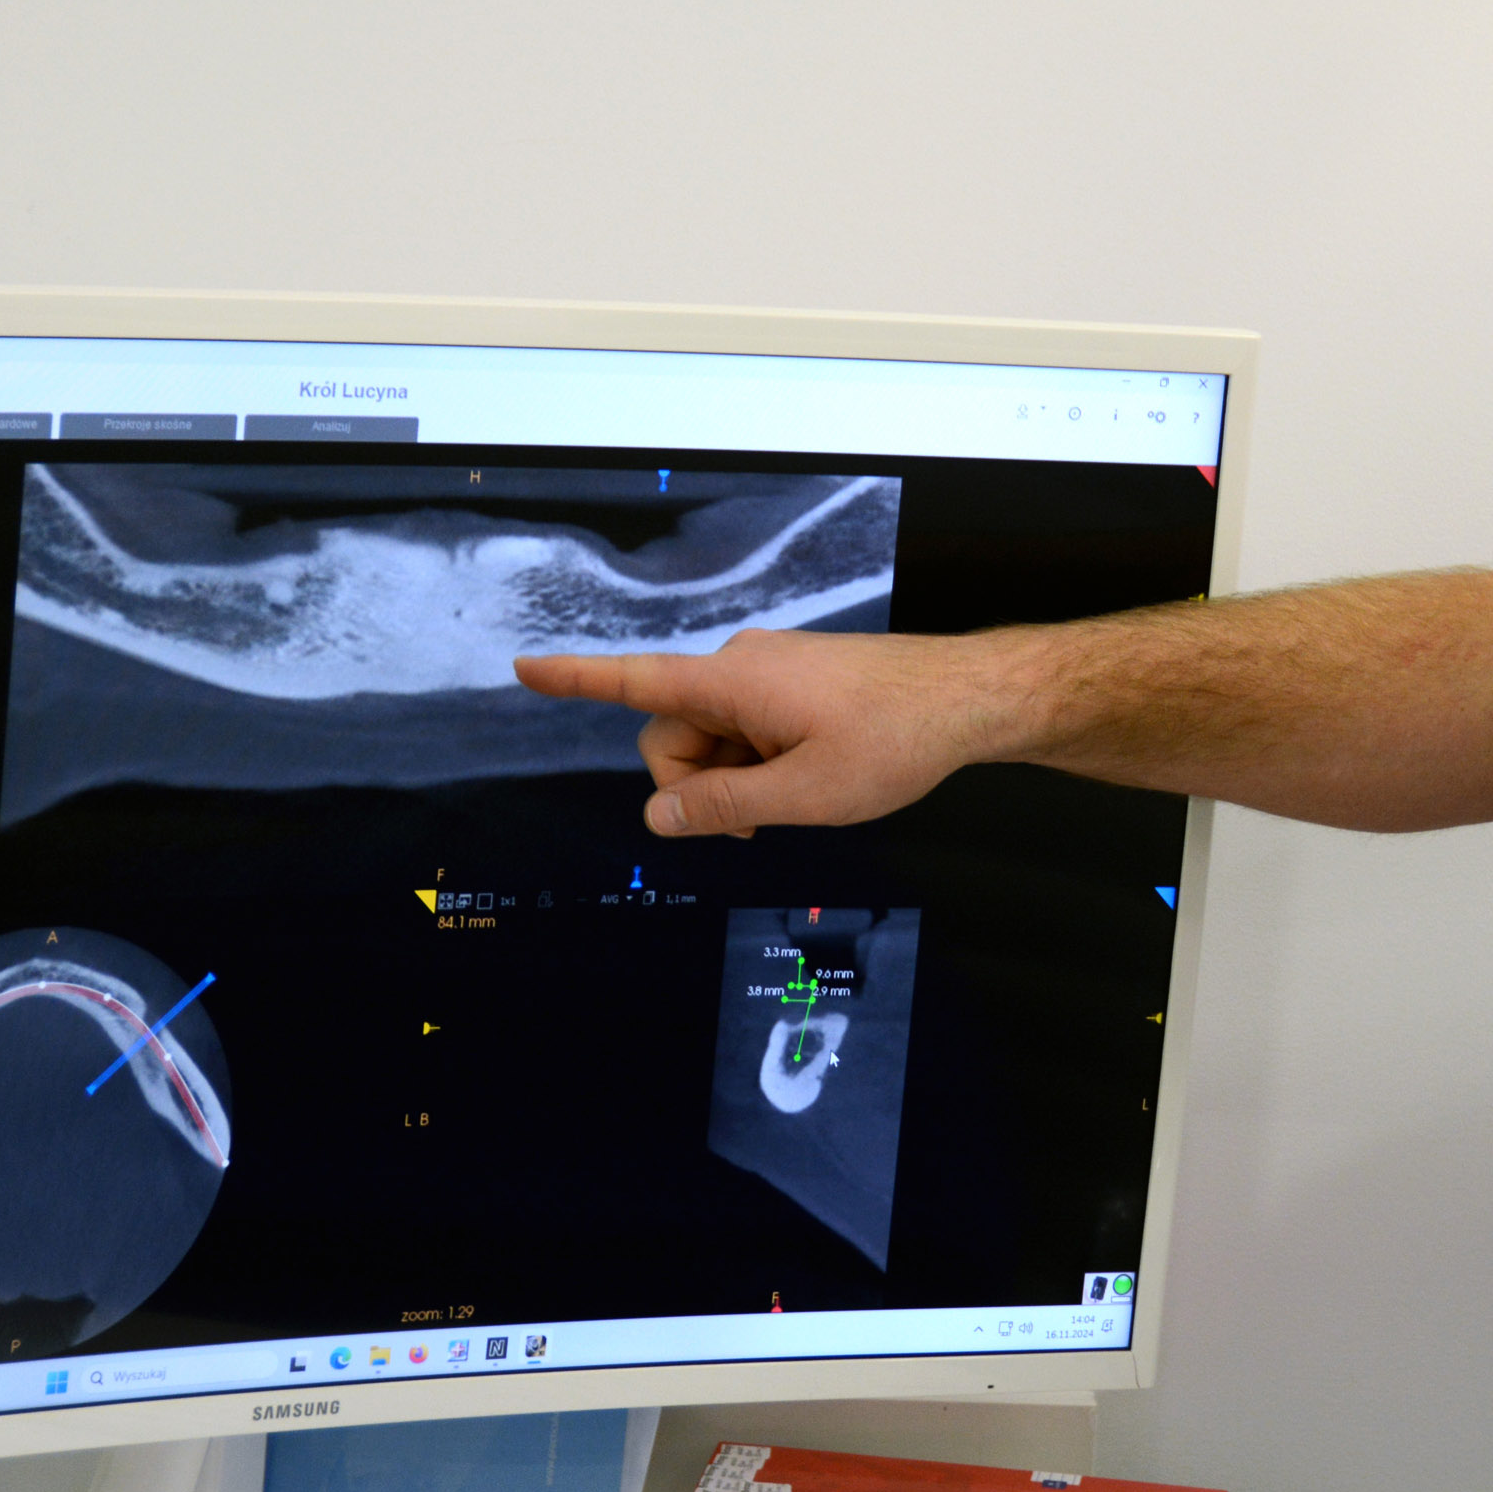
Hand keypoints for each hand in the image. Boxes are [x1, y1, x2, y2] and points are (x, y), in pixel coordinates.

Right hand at [515, 628, 1003, 836]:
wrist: (969, 699)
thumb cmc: (896, 740)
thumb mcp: (804, 794)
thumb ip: (723, 807)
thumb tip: (658, 816)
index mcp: (732, 682)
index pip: (634, 682)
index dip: (575, 680)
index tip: (522, 667)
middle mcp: (742, 665)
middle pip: (674, 734)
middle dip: (697, 787)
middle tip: (756, 826)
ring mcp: (771, 672)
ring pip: (715, 738)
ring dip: (736, 779)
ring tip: (802, 796)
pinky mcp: (796, 683)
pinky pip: (750, 729)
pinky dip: (763, 762)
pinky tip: (812, 776)